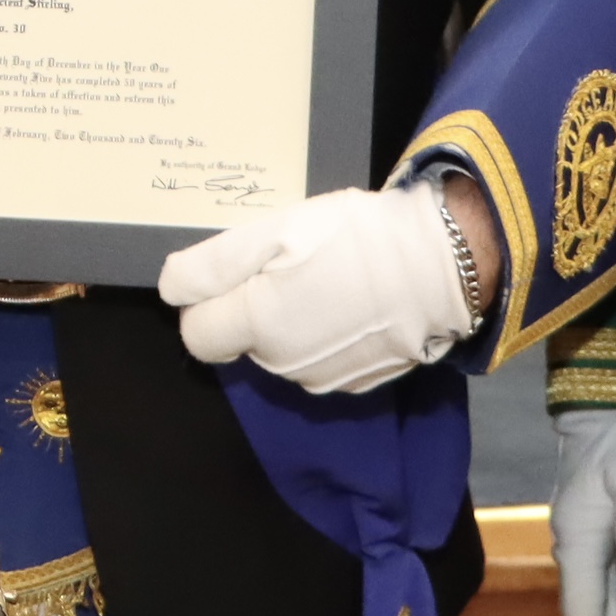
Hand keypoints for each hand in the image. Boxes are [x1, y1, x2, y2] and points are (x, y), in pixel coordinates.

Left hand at [157, 179, 485, 392]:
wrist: (444, 267)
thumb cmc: (355, 239)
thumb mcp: (276, 231)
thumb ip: (213, 265)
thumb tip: (171, 289)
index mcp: (257, 326)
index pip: (198, 335)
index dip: (208, 302)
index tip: (238, 273)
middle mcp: (283, 365)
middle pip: (241, 342)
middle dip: (253, 307)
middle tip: (293, 264)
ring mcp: (323, 380)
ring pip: (282, 352)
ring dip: (291, 322)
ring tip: (330, 279)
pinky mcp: (357, 384)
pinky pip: (320, 362)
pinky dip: (328, 337)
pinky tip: (354, 304)